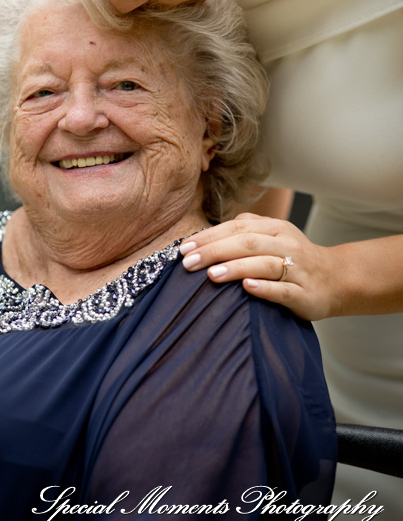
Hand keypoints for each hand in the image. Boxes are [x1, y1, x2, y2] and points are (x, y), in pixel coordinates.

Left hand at [180, 213, 342, 320]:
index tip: (184, 248)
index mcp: (275, 228)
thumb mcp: (273, 237)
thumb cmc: (294, 259)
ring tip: (211, 274)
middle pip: (247, 242)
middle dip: (215, 251)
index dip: (209, 236)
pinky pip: (284, 289)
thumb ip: (245, 230)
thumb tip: (205, 233)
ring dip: (237, 267)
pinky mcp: (306, 293)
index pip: (237, 227)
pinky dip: (265, 287)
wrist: (337, 279)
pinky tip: (247, 288)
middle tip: (188, 262)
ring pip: (265, 264)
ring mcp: (298, 269)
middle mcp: (287, 244)